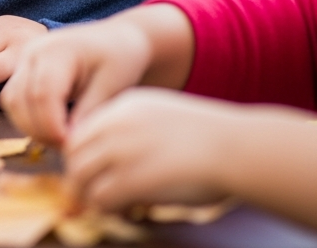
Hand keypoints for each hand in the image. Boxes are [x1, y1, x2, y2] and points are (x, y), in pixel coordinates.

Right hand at [0, 4, 193, 145]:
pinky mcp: (22, 68)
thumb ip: (89, 113)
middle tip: (66, 149)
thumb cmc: (120, 58)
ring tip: (58, 140)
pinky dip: (26, 117)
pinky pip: (13, 98)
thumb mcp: (111, 85)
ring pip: (12, 102)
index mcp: (57, 50)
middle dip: (41, 131)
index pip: (43, 95)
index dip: (52, 126)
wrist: (116, 37)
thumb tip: (70, 143)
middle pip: (22, 100)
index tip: (72, 146)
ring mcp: (24, 58)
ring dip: (30, 126)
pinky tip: (50, 128)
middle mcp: (33, 51)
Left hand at [63, 88, 316, 234]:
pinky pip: (100, 198)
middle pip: (74, 154)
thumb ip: (136, 132)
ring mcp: (123, 150)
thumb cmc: (213, 139)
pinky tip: (124, 212)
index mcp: (125, 105)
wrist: (242, 148)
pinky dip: (104, 209)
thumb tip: (115, 160)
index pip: (81, 131)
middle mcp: (117, 123)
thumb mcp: (165, 118)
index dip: (82, 156)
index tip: (91, 173)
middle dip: (78, 178)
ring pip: (80, 177)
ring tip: (108, 206)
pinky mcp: (133, 177)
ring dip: (89, 196)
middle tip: (90, 196)